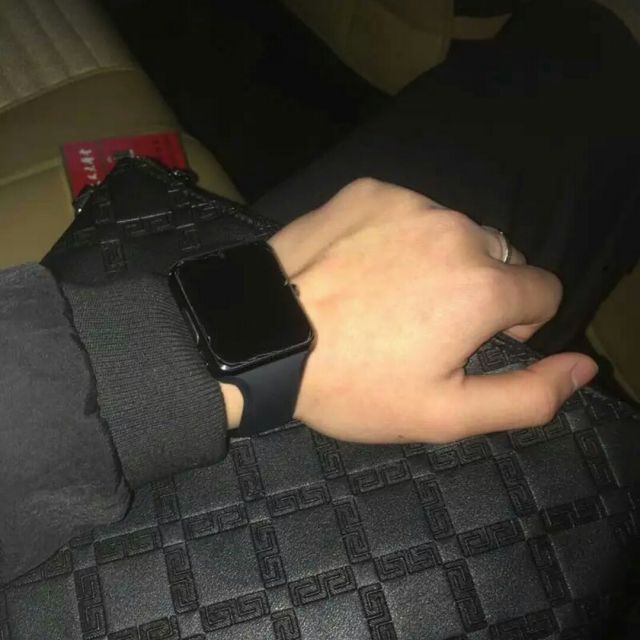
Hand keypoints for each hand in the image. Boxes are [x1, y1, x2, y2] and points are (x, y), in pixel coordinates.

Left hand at [265, 178, 596, 442]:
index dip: (515, 323)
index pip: (542, 291)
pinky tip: (359, 266)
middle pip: (497, 258)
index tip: (471, 342)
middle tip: (420, 326)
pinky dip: (396, 236)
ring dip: (436, 259)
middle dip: (476, 290)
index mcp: (484, 285)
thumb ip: (529, 395)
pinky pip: (406, 212)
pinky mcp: (369, 190)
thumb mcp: (445, 414)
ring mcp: (409, 203)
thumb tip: (583, 367)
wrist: (263, 341)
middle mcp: (456, 230)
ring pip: (452, 232)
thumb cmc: (354, 385)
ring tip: (385, 296)